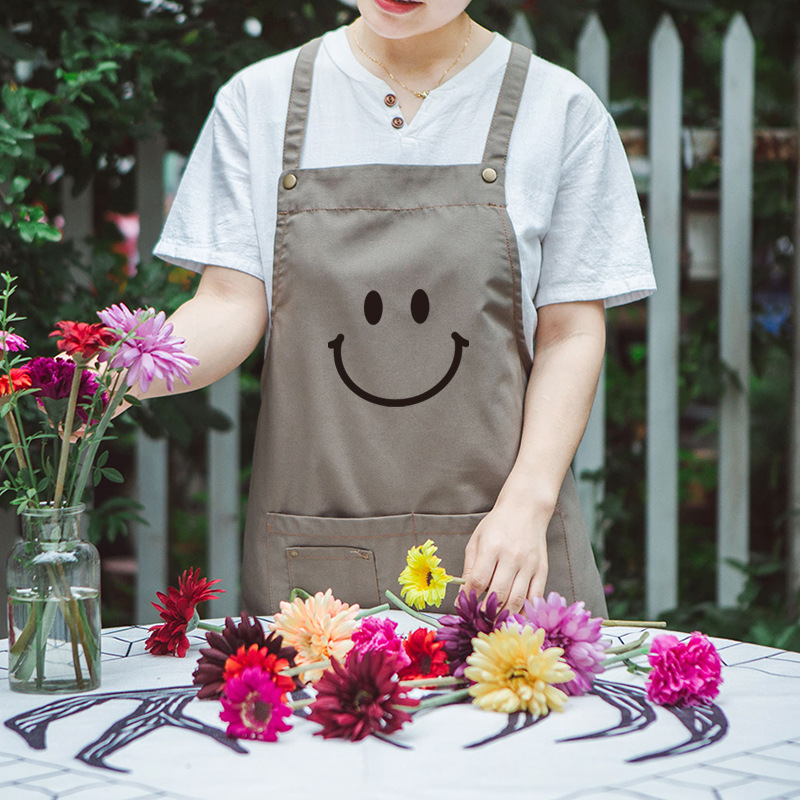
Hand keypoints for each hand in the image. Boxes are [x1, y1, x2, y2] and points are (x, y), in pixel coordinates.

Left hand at [461, 490, 550, 613]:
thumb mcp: (477, 540)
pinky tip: (515, 615)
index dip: (469, 598)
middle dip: (485, 611)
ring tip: (494, 621)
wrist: (526, 509)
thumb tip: (463, 594)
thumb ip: (470, 567)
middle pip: (498, 593)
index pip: (478, 580)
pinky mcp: (542, 570)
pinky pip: (534, 597)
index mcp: (492, 547)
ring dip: (504, 615)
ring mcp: (529, 565)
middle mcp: (512, 557)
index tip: (463, 607)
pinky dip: (524, 611)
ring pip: (517, 599)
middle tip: (478, 620)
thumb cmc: (498, 525)